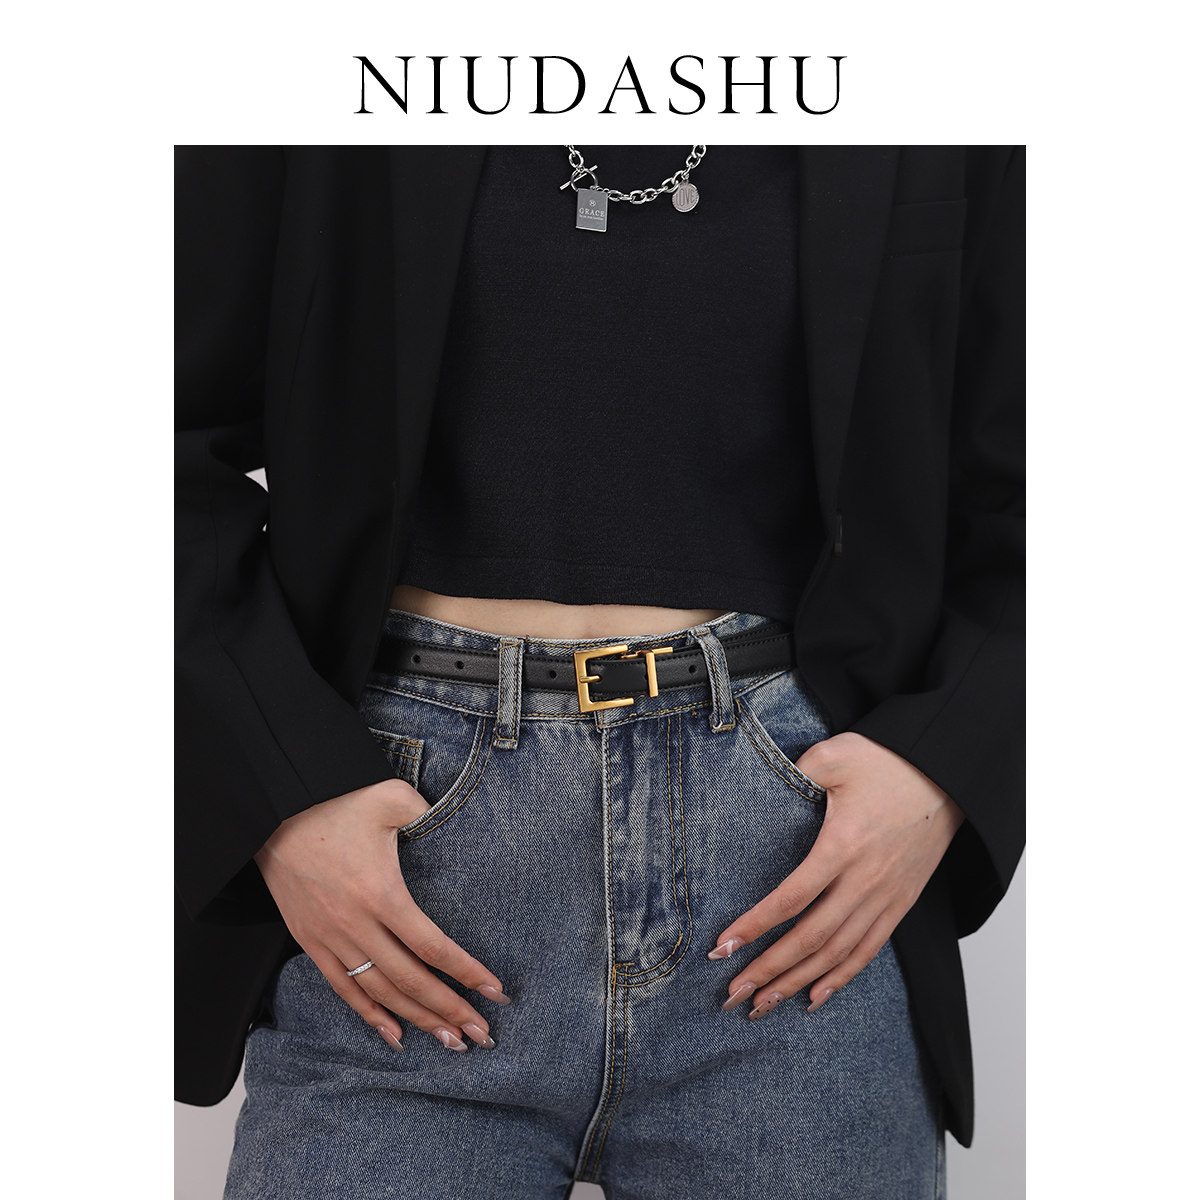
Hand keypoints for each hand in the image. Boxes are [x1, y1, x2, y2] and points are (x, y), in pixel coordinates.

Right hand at [253, 778, 509, 1052]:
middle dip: (449, 1009)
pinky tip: (394, 1035)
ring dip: (416, 1019)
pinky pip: (342, 988)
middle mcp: (356, 924)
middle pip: (411, 980)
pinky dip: (369, 1014)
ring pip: (380, 991)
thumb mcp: (391, 798)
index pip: (432, 946)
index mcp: (381, 893)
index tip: (495, 990)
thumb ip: (428, 812)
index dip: (466, 972)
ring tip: (450, 1041)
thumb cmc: (337, 799)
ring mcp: (330, 937)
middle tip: (482, 1033)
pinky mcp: (309, 940)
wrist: (273, 808)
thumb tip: (457, 818)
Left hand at [708, 731, 964, 1016]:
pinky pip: (869, 949)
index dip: (756, 927)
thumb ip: (795, 772)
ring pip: (838, 953)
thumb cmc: (887, 760)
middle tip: (732, 995)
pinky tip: (815, 997)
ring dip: (798, 983)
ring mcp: (885, 896)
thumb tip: (764, 783)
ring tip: (763, 1006)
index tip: (723, 947)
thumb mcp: (834, 755)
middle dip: (769, 970)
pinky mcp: (901, 902)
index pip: (792, 898)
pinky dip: (841, 977)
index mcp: (843, 846)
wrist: (945, 772)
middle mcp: (865, 880)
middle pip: (811, 938)